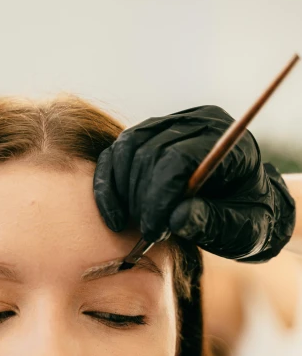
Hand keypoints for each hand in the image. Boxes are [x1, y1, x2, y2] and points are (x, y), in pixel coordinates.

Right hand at [93, 105, 295, 261]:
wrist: (243, 208)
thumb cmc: (248, 220)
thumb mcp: (243, 230)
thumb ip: (213, 223)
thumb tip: (177, 217)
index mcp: (226, 139)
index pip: (179, 157)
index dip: (160, 196)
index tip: (154, 231)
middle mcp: (196, 122)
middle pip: (150, 153)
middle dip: (142, 199)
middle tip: (149, 233)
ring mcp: (168, 126)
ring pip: (127, 149)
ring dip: (122, 193)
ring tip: (134, 224)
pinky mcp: (145, 138)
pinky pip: (114, 155)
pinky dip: (108, 186)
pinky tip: (115, 217)